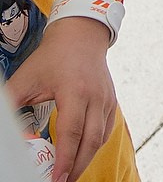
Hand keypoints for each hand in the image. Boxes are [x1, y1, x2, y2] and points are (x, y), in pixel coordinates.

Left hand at [6, 17, 116, 180]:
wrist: (81, 37)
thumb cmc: (51, 58)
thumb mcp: (24, 80)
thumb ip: (11, 107)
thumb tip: (10, 135)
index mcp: (75, 91)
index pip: (71, 132)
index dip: (64, 159)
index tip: (56, 178)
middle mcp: (96, 97)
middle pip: (90, 141)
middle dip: (76, 167)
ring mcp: (107, 100)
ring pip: (100, 139)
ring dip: (84, 160)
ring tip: (68, 174)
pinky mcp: (111, 102)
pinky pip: (104, 131)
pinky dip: (92, 147)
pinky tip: (79, 156)